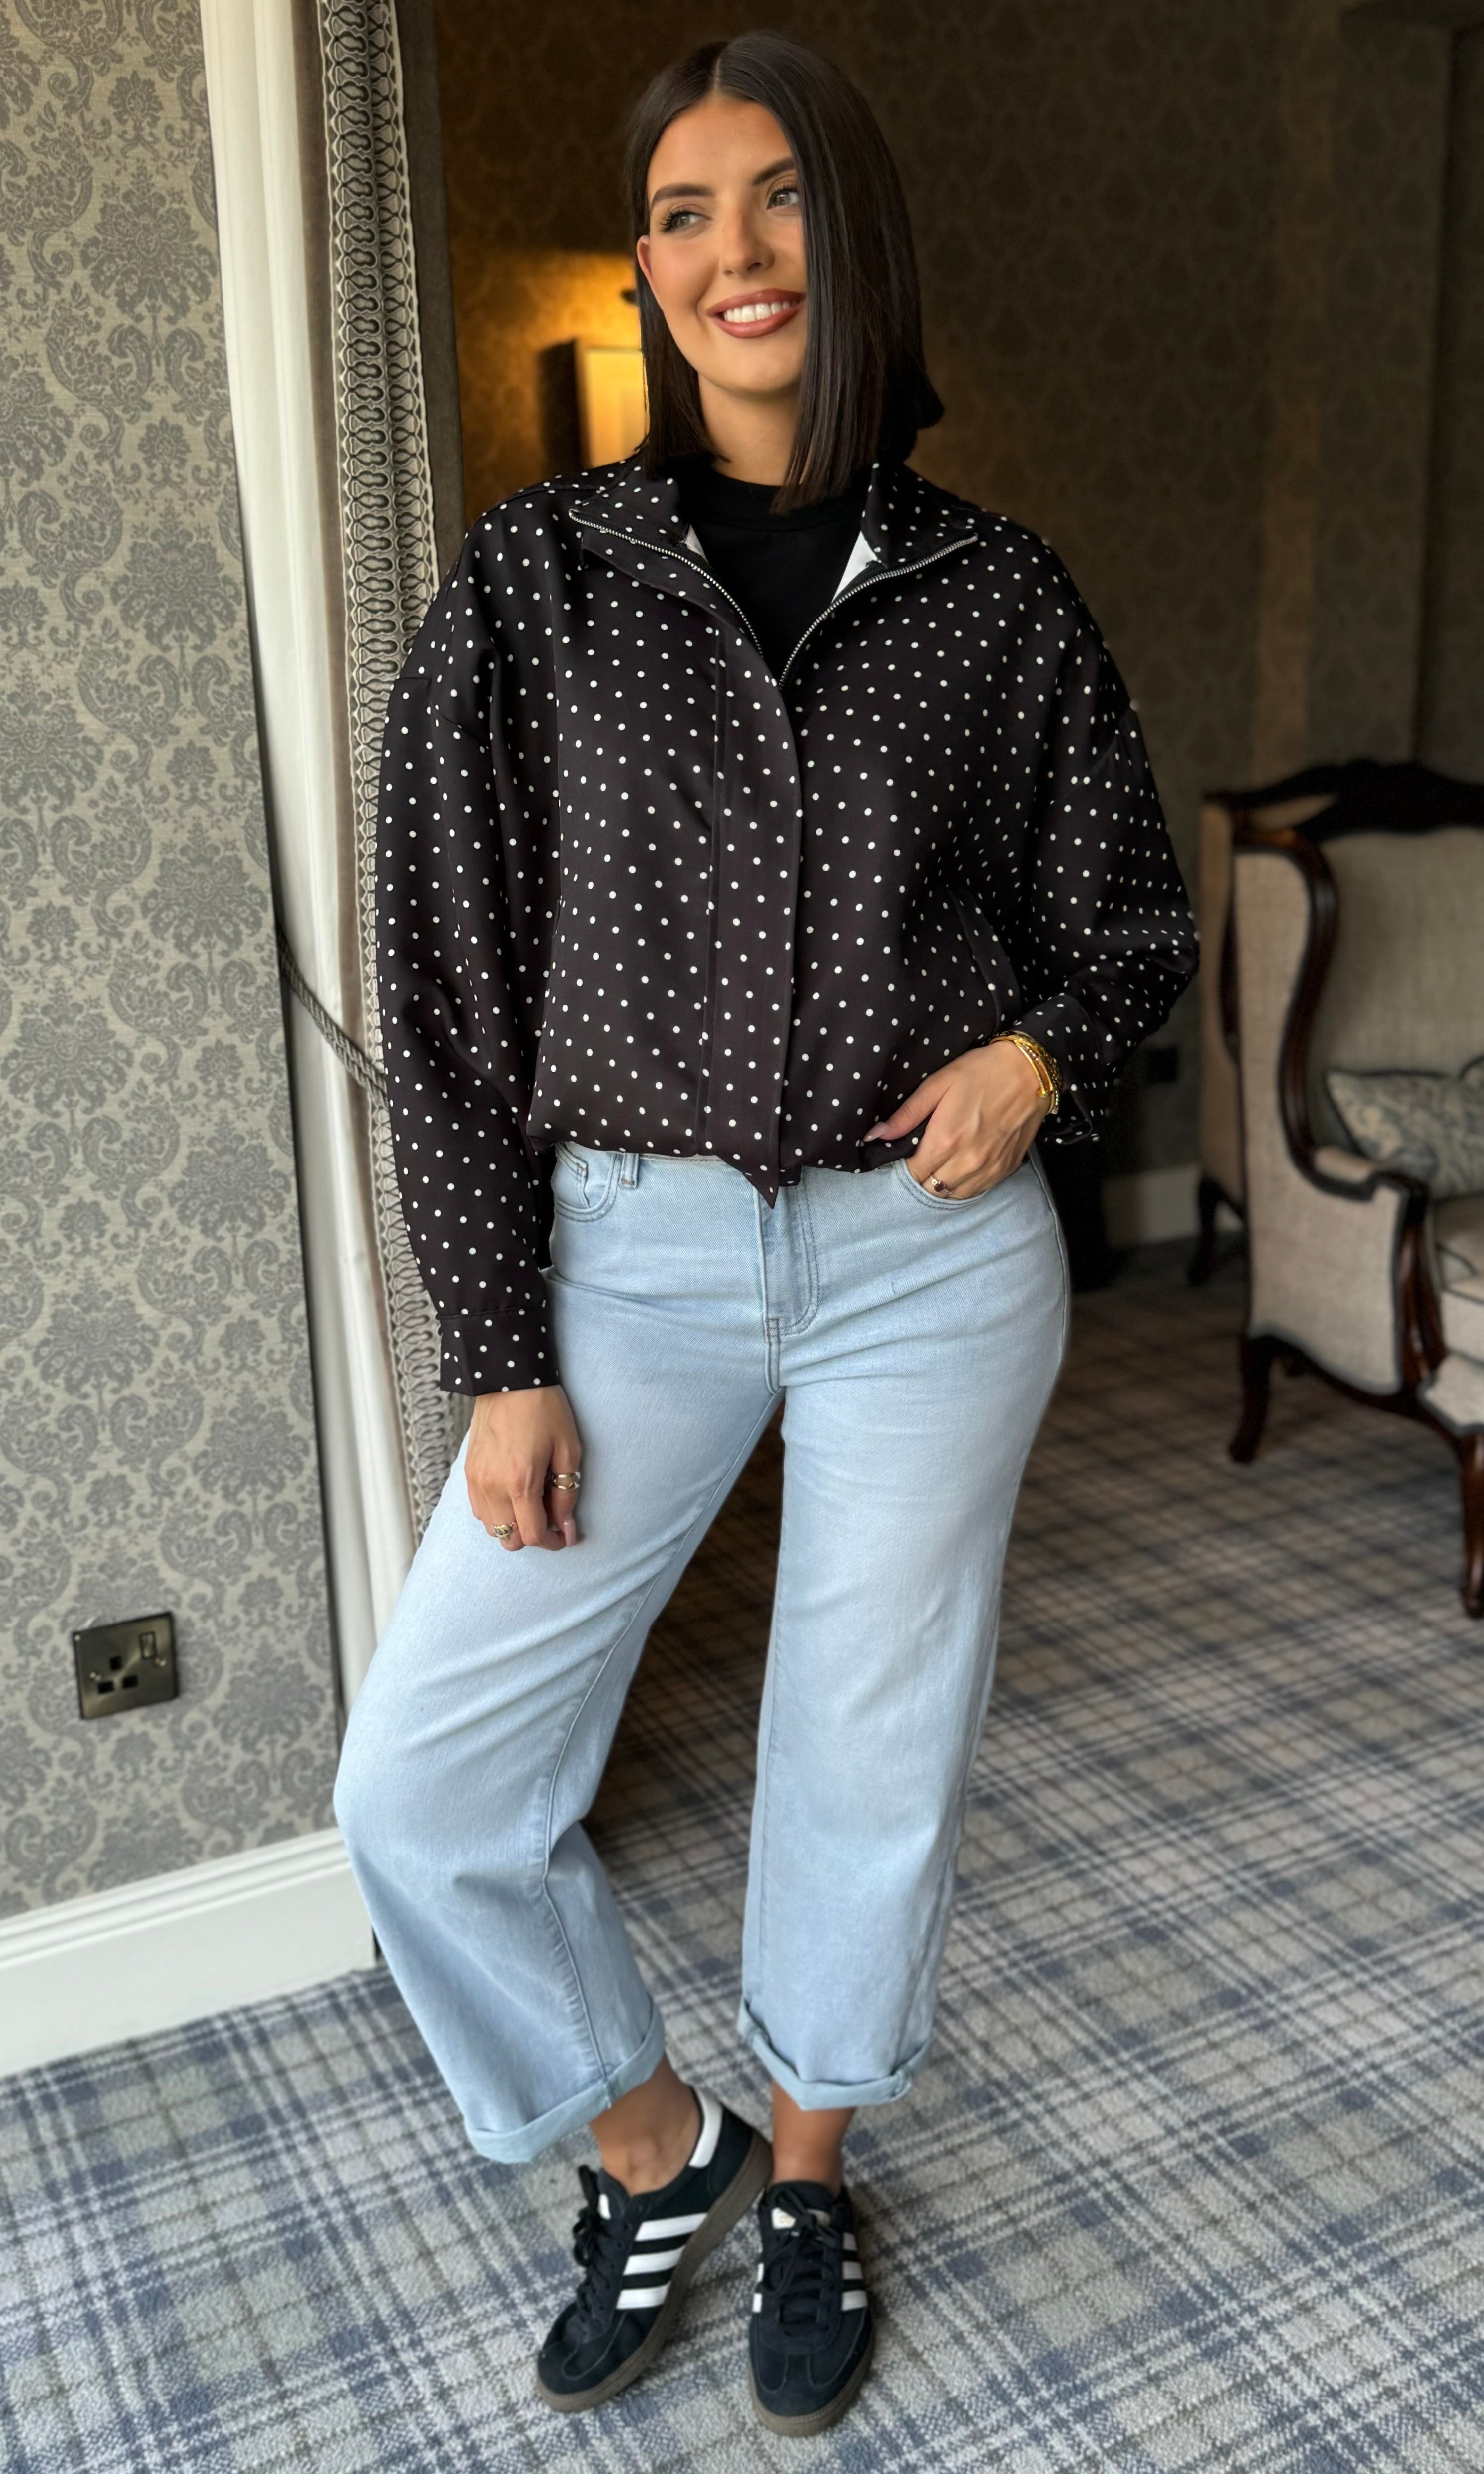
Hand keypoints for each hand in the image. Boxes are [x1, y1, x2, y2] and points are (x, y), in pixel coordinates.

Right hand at [466, 1385, 582, 1550]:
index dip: (553, 1542)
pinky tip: (513, 1495)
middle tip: (550, 1520)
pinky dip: (496, 1513)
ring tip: (532, 1505)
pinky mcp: (468, 1472)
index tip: (566, 1536)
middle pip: (509, 1539)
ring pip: (492, 1528)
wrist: (508, 1378)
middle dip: (532, 1537)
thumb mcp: (567, 1450)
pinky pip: (479, 1509)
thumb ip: (566, 1494)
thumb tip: (567, 1528)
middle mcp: (492, 1487)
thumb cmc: (544, 1410)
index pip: (532, 1535)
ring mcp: (476, 1480)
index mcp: (519, 1482)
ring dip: (513, 1526)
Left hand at [865, 1039, 1050, 1196]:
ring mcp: (989, 1168)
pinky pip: (977, 1191)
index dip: (904, 1166)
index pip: (912, 1173)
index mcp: (946, 1140)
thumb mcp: (937, 1084)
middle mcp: (967, 1161)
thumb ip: (906, 1114)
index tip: (905, 1154)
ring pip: (953, 1195)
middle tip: (922, 1158)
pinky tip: (961, 1167)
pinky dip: (964, 1185)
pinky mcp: (1006, 1169)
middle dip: (921, 1177)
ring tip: (941, 1163)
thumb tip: (876, 1135)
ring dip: (942, 1184)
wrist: (1030, 1072)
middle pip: (931, 1188)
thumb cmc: (981, 1072)